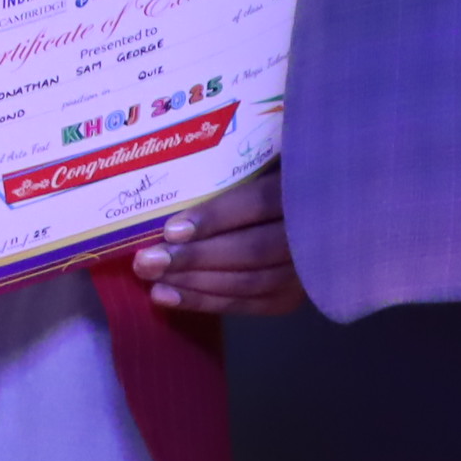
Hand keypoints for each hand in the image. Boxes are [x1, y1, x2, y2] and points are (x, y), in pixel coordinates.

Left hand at [131, 164, 303, 315]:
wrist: (314, 210)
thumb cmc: (273, 170)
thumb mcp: (264, 156)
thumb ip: (234, 162)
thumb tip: (176, 162)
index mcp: (303, 186)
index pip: (259, 203)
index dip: (216, 218)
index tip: (171, 229)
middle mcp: (312, 232)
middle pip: (252, 250)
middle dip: (195, 258)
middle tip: (146, 261)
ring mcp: (307, 268)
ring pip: (250, 282)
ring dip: (196, 284)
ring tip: (152, 280)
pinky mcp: (294, 294)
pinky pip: (251, 304)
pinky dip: (208, 302)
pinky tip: (170, 298)